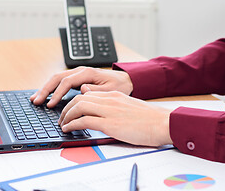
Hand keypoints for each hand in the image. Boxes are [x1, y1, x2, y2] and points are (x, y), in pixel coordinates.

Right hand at [30, 66, 132, 107]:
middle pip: (57, 78)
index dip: (57, 94)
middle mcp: (80, 71)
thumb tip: (82, 90)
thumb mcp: (111, 90)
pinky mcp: (77, 78)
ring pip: (57, 79)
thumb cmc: (119, 86)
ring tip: (35, 99)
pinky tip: (46, 95)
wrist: (125, 80)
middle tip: (36, 101)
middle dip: (45, 90)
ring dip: (45, 88)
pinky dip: (51, 88)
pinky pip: (61, 81)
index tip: (50, 104)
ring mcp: (77, 74)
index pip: (66, 82)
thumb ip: (96, 90)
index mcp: (87, 73)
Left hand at [58, 91, 172, 146]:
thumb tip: (100, 108)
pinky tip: (69, 129)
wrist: (162, 123)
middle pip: (79, 98)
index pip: (87, 94)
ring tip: (63, 124)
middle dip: (66, 108)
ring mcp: (109, 111)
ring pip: (78, 106)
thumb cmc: (148, 118)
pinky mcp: (110, 124)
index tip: (69, 110)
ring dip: (66, 116)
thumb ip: (113, 105)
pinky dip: (72, 124)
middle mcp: (109, 100)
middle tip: (62, 118)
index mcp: (114, 95)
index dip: (74, 102)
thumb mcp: (128, 106)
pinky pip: (84, 121)